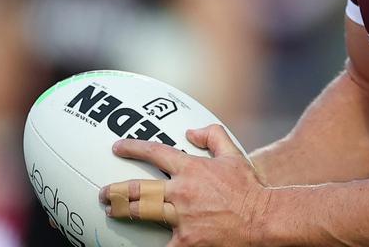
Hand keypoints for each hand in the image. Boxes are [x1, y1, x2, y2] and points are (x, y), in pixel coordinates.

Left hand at [100, 125, 269, 246]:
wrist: (263, 218)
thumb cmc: (249, 188)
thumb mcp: (234, 154)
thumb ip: (213, 136)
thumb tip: (191, 131)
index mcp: (192, 168)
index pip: (155, 153)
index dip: (133, 148)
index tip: (117, 147)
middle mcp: (182, 191)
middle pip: (138, 188)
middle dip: (116, 190)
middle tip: (104, 192)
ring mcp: (181, 217)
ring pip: (141, 212)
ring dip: (122, 211)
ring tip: (111, 211)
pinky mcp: (186, 241)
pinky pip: (161, 244)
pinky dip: (150, 242)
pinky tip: (135, 243)